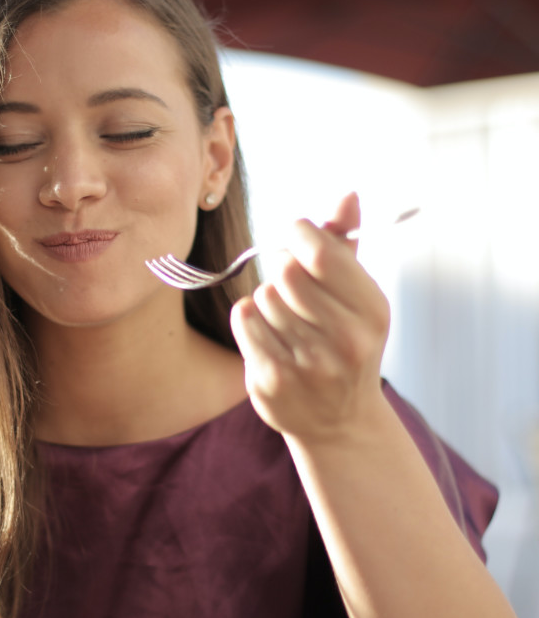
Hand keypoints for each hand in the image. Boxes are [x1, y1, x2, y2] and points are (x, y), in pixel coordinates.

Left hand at [229, 193, 391, 442]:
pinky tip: (268, 335)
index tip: (295, 234)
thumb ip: (346, 245)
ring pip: (263, 296)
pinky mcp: (272, 380)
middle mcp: (345, 340)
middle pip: (285, 272)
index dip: (299, 233)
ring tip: (287, 320)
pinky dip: (249, 319)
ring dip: (268, 300)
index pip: (320, 253)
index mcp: (372, 311)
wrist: (339, 422)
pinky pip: (244, 319)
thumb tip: (347, 195)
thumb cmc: (346, 344)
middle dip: (282, 269)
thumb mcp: (358, 296)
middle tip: (290, 283)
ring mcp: (308, 364)